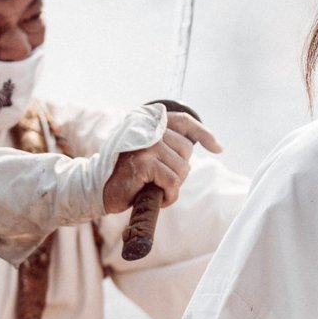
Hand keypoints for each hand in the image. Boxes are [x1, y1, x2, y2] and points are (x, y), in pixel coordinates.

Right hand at [102, 112, 221, 213]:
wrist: (99, 187)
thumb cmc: (127, 174)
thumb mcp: (149, 155)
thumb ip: (167, 147)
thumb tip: (194, 150)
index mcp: (150, 123)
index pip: (184, 121)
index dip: (204, 134)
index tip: (218, 148)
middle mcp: (149, 129)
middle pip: (187, 150)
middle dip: (180, 171)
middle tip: (161, 180)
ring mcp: (146, 145)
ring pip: (182, 168)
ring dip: (173, 186)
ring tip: (156, 189)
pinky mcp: (143, 163)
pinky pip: (172, 181)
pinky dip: (169, 195)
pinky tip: (157, 196)